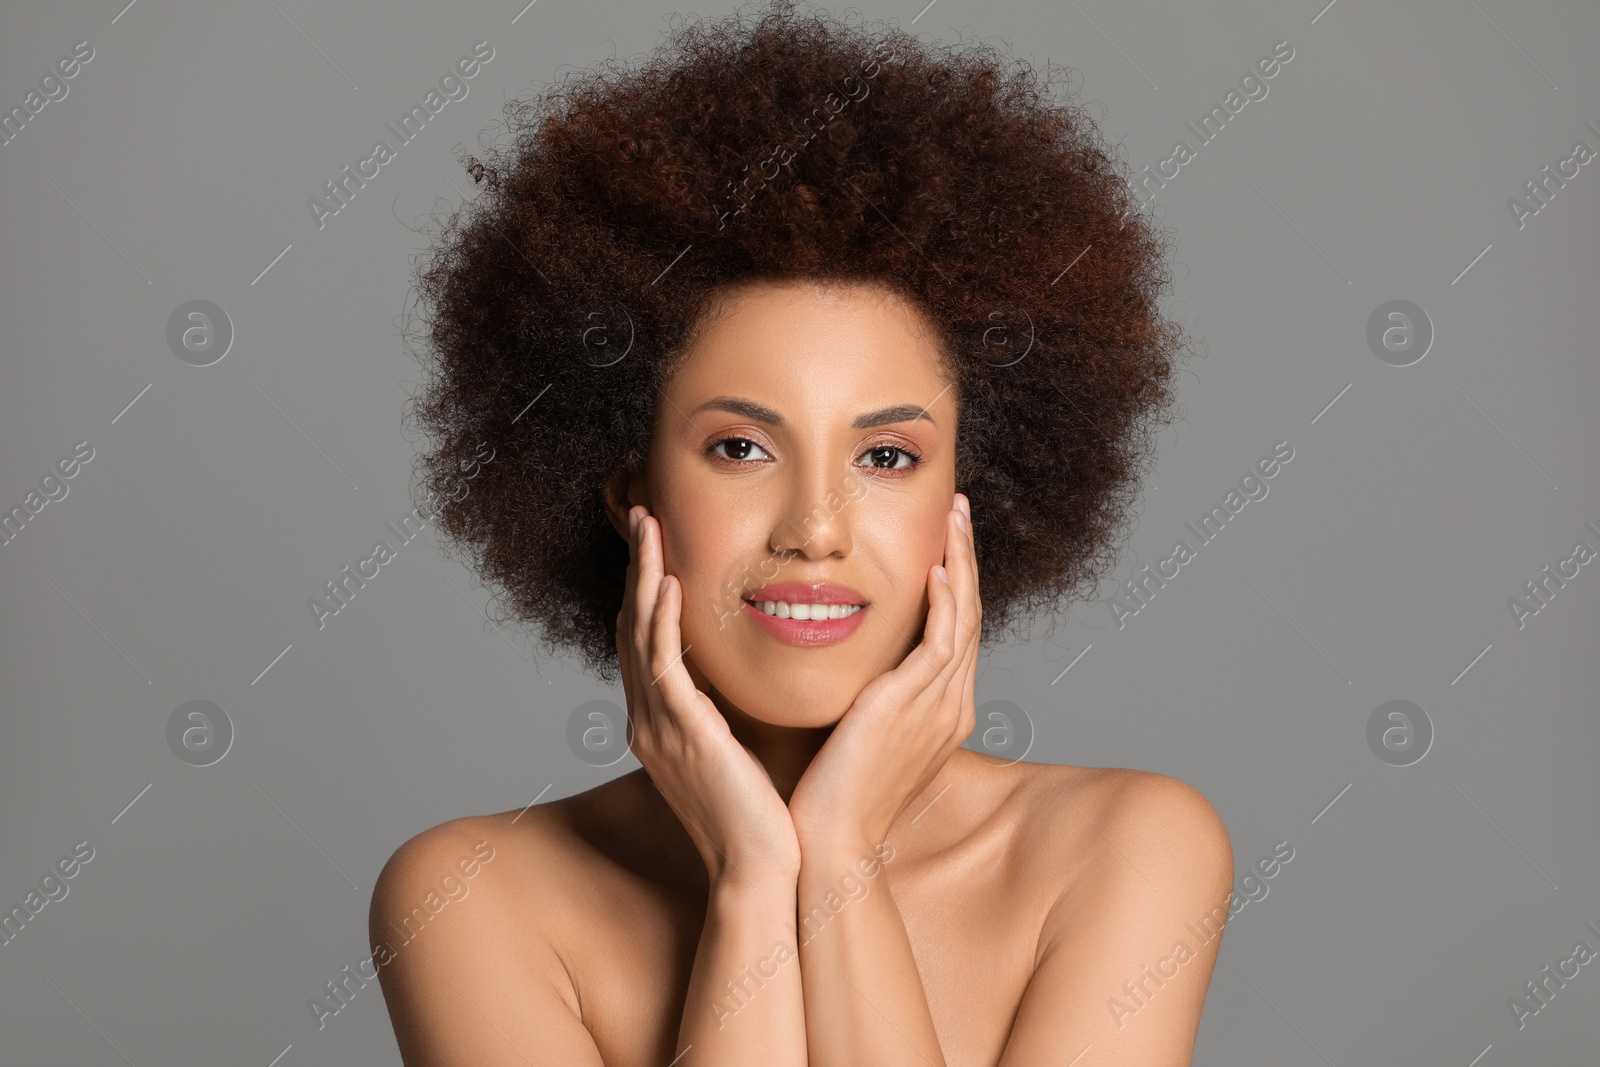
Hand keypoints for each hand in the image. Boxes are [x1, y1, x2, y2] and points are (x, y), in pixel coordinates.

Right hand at [616, 505, 802, 885]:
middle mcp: (649, 720)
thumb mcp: (739, 750)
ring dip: (644, 575)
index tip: (659, 542)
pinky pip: (662, 663)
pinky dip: (661, 619)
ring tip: (649, 525)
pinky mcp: (680, 732)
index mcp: (662, 724)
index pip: (646, 641)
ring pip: (639, 634)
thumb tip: (751, 674)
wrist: (761, 870)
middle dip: (636, 568)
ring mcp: (657, 726)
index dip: (648, 588)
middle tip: (642, 513)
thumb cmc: (761, 815)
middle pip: (631, 626)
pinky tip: (670, 583)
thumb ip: (733, 709)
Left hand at [787, 493, 981, 855]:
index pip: (957, 631)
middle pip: (970, 615)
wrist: (832, 840)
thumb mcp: (864, 736)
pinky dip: (945, 602)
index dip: (955, 582)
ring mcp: (940, 705)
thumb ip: (872, 700)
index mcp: (942, 712)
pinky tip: (937, 569)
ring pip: (964, 617)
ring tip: (954, 516)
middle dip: (966, 558)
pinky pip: (943, 640)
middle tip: (959, 510)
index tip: (944, 542)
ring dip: (960, 562)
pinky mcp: (916, 704)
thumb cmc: (837, 795)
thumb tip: (857, 673)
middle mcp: (951, 705)